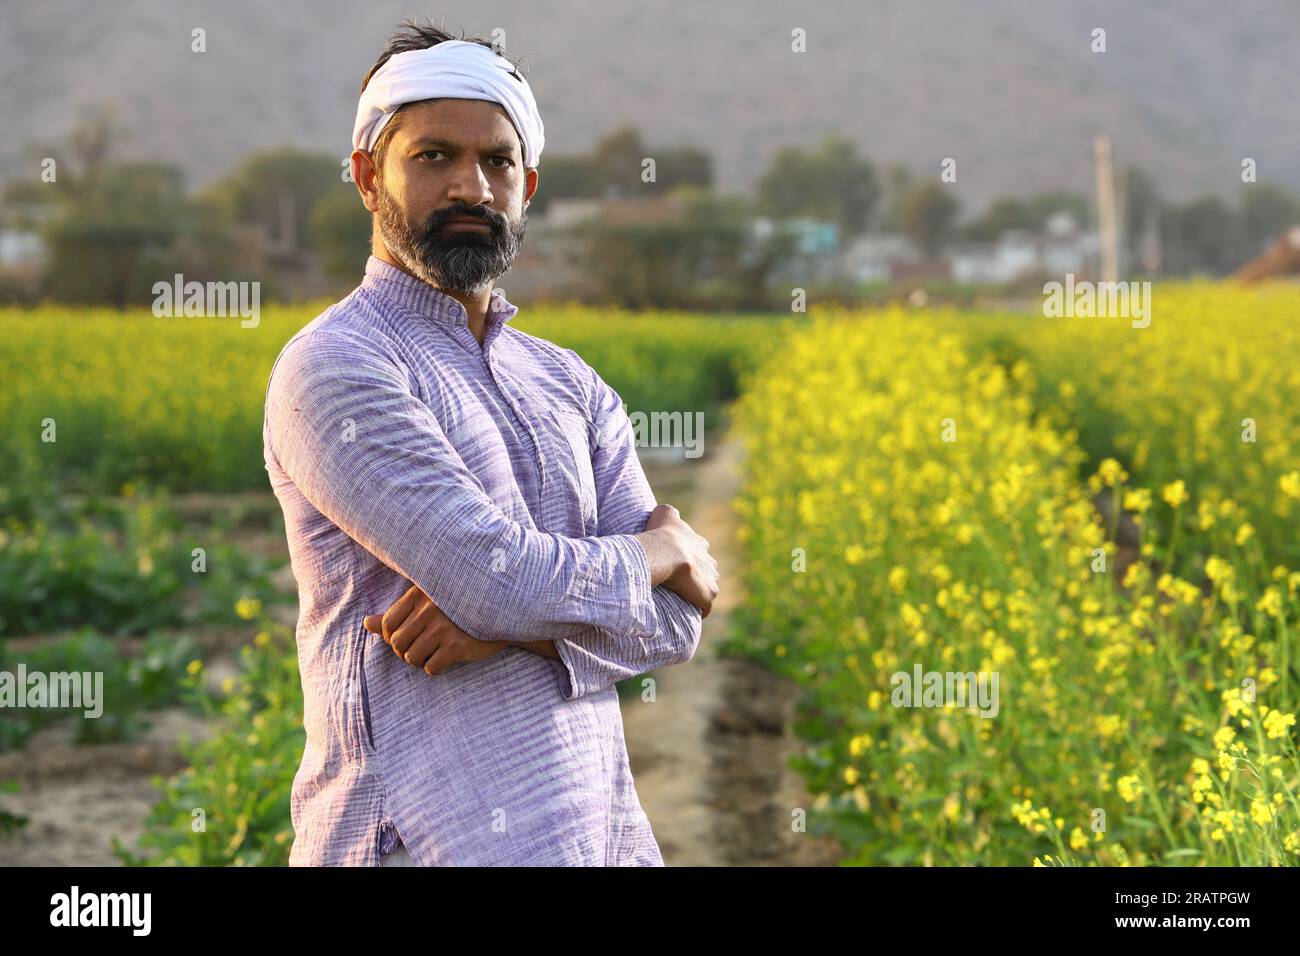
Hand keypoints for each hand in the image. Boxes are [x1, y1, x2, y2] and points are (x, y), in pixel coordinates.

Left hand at [363, 582, 509, 675]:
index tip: (409, 637)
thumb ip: (397, 615)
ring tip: (435, 652)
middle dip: (406, 652)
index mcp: (419, 594)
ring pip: (412, 658)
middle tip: (424, 647)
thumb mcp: (427, 607)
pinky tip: (448, 657)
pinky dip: (436, 668)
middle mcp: (429, 609)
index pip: (388, 624)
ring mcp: (443, 627)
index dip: (393, 638)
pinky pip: (431, 668)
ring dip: (421, 661)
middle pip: (397, 644)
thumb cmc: (458, 612)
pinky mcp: (456, 645)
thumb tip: (366, 623)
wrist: (499, 616)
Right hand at [644, 504, 718, 616]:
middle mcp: (710, 561)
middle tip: (678, 583)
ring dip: (697, 593)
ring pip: (706, 588)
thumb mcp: (664, 513)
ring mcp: (711, 579)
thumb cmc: (662, 534)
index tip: (677, 564)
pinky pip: (705, 607)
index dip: (688, 558)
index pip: (699, 551)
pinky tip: (687, 613)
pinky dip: (698, 610)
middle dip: (696, 576)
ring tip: (681, 600)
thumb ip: (668, 512)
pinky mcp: (709, 595)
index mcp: (700, 545)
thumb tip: (668, 513)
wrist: (668, 552)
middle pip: (706, 570)